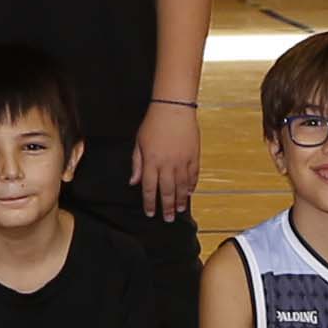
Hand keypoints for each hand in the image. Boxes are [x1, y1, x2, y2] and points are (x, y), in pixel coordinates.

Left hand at [133, 102, 201, 221]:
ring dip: (180, 200)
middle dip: (166, 207)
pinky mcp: (194, 155)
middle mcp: (167, 164)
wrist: (173, 109)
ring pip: (182, 186)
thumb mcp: (139, 143)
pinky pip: (193, 175)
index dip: (149, 202)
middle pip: (167, 191)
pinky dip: (192, 185)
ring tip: (179, 210)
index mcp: (151, 161)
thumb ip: (136, 164)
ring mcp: (182, 161)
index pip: (149, 187)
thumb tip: (133, 182)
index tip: (150, 212)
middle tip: (167, 218)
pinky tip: (190, 192)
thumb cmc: (153, 123)